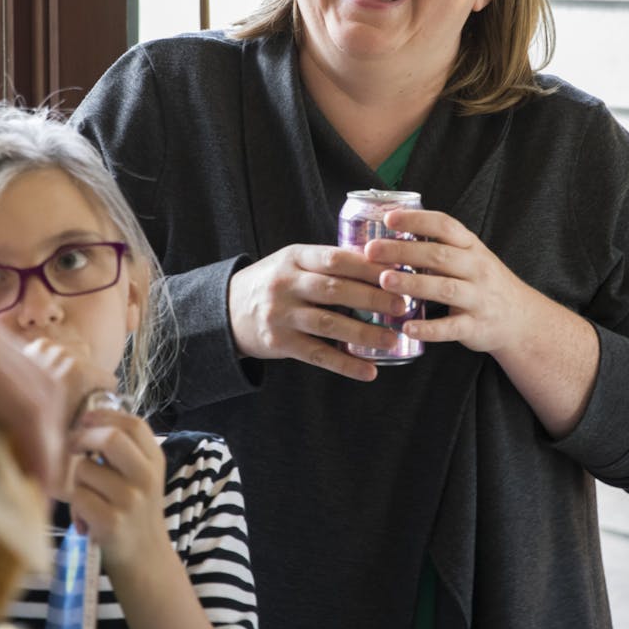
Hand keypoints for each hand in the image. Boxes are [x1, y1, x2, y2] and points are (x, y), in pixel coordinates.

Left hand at [0, 212, 68, 490]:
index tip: (36, 500)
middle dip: (48, 445)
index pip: (23, 405)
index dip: (40, 455)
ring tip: (22, 467)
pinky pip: (15, 364)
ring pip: (36, 374)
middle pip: (43, 391)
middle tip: (33, 495)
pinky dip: (20, 401)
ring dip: (38, 422)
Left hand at [66, 407, 169, 567]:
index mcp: (154, 460)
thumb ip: (124, 450)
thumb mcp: (142, 476)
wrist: (144, 557)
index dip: (104, 416)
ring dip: (77, 481)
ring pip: (85, 469)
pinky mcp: (111, 522)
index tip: (85, 420)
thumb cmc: (134, 511)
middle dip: (83, 438)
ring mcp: (130, 500)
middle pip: (110, 438)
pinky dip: (74, 506)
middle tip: (72, 447)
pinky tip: (85, 518)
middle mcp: (146, 477)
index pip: (133, 424)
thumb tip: (86, 420)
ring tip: (87, 496)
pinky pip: (78, 497)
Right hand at [227, 243, 415, 380]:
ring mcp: (280, 314)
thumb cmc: (274, 282)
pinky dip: (345, 365)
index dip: (367, 266)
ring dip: (364, 334)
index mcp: (294, 257)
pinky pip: (318, 355)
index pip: (335, 258)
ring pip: (329, 323)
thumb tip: (381, 265)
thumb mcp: (294, 262)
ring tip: (392, 340)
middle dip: (373, 297)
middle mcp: (285, 283)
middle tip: (402, 305)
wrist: (227, 309)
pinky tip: (369, 371)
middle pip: (335, 289)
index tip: (396, 273)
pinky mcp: (279, 343)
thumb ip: (328, 263)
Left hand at [364, 208, 537, 354]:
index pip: (444, 226)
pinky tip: (406, 327)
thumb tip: (390, 235)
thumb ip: (438, 247)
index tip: (389, 218)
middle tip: (372, 250)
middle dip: (403, 251)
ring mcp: (478, 298)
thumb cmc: (483, 283)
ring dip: (413, 283)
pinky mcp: (476, 326)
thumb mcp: (469, 257)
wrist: (520, 318)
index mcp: (471, 247)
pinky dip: (428, 328)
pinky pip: (451, 327)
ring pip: (444, 288)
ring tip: (385, 281)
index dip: (417, 220)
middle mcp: (477, 269)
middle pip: (439, 255)